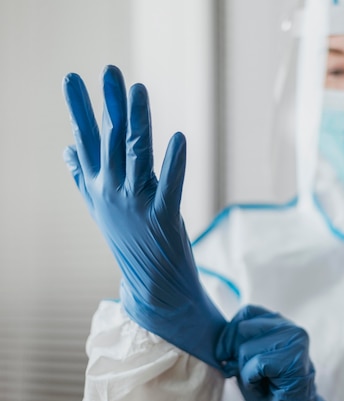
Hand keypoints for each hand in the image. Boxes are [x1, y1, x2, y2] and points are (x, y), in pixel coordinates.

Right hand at [63, 65, 225, 368]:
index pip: (87, 140)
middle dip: (109, 104)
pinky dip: (173, 162)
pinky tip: (178, 138)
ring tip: (139, 90)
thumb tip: (67, 147)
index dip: (79, 108)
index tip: (72, 78)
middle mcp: (112, 193)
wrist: (153, 288)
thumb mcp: (101, 207)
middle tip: (108, 71)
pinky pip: (169, 186)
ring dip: (137, 121)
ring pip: (136, 155)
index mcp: (98, 188)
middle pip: (111, 140)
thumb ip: (84, 175)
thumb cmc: (130, 242)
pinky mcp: (164, 218)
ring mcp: (136, 205)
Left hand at [217, 305, 343, 400]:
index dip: (229, 333)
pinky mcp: (295, 360)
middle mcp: (291, 328)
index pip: (246, 312)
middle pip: (243, 329)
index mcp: (280, 323)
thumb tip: (218, 339)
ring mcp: (296, 342)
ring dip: (245, 372)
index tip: (225, 355)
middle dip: (235, 354)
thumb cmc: (267, 387)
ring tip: (259, 381)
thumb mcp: (247, 358)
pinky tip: (263, 386)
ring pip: (246, 349)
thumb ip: (238, 341)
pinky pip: (257, 364)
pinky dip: (252, 380)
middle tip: (245, 373)